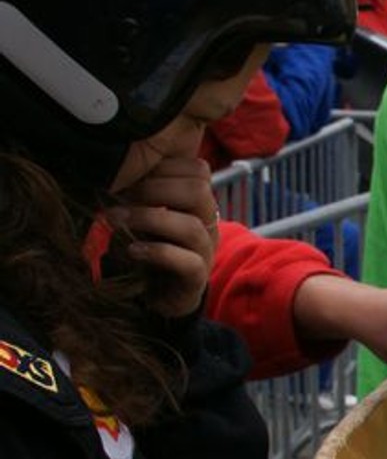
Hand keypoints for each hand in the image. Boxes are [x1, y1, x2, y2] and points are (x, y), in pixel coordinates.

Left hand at [104, 154, 218, 317]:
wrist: (156, 295)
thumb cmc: (147, 247)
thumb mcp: (144, 213)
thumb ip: (139, 190)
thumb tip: (108, 162)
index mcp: (196, 203)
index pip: (198, 170)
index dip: (163, 166)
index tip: (128, 173)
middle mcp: (207, 223)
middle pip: (200, 191)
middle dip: (156, 189)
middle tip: (122, 194)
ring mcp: (204, 251)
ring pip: (192, 226)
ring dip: (148, 219)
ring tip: (114, 220)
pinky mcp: (196, 278)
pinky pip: (188, 262)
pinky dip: (157, 253)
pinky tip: (132, 250)